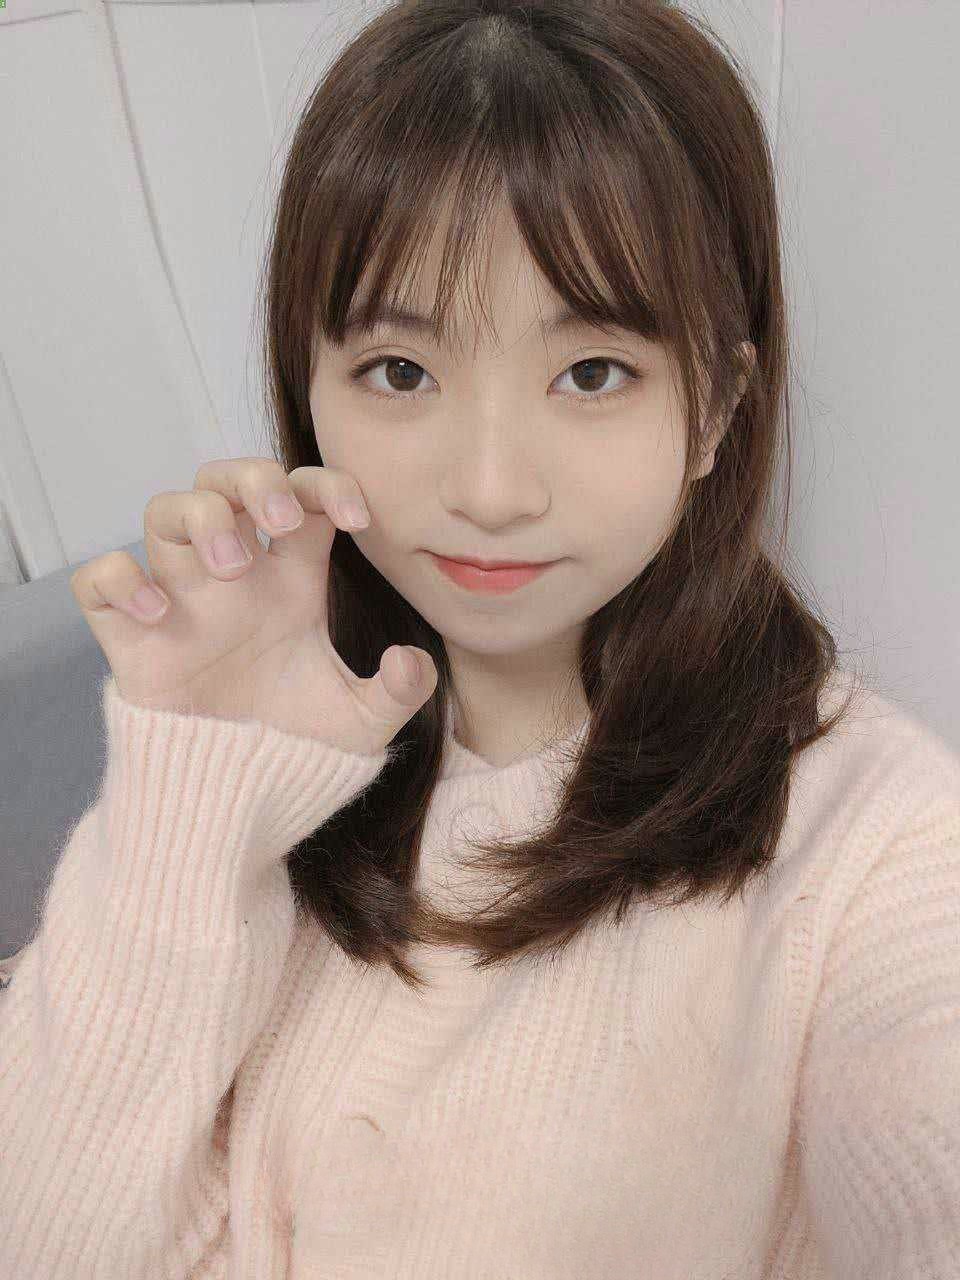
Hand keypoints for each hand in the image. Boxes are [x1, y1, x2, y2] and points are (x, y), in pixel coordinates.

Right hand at [69, 457, 436, 754]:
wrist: (238, 796)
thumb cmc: (296, 747)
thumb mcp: (363, 725)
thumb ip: (399, 692)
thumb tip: (409, 660)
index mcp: (290, 579)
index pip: (304, 496)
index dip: (330, 486)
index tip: (359, 521)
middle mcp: (234, 576)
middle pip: (226, 479)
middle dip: (254, 479)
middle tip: (280, 521)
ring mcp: (180, 599)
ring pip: (164, 510)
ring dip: (199, 518)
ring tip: (229, 567)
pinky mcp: (131, 637)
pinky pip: (97, 579)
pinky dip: (118, 580)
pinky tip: (159, 614)